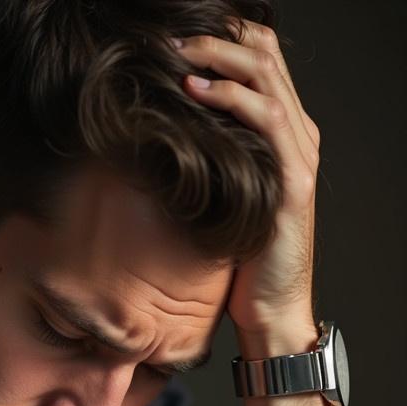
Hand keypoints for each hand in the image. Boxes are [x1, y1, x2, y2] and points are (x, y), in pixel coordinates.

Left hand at [176, 22, 320, 355]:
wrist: (270, 309)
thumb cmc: (241, 260)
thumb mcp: (225, 197)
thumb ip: (216, 159)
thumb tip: (167, 132)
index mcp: (287, 136)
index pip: (263, 62)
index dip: (225, 38)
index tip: (178, 38)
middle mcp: (299, 137)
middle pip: (266, 56)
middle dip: (217, 35)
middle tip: (171, 36)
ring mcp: (299, 156)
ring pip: (265, 78)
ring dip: (219, 55)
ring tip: (179, 51)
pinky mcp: (291, 182)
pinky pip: (265, 120)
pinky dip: (230, 97)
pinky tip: (197, 90)